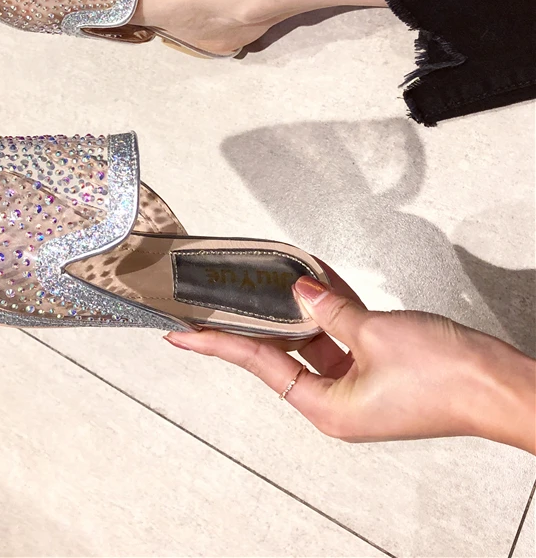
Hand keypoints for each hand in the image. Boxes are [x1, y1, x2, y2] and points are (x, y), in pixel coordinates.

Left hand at [164, 264, 535, 451]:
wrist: (504, 385)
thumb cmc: (449, 378)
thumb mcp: (375, 333)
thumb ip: (331, 310)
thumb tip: (301, 291)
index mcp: (328, 407)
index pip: (257, 365)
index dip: (218, 343)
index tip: (184, 334)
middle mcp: (338, 400)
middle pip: (280, 352)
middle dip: (255, 319)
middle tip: (217, 300)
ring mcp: (359, 384)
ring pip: (312, 338)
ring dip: (297, 307)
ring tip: (267, 280)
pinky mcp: (379, 367)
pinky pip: (342, 334)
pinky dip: (331, 308)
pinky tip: (315, 281)